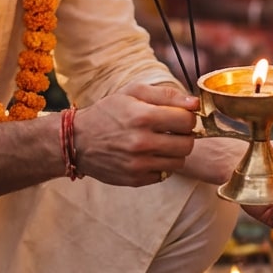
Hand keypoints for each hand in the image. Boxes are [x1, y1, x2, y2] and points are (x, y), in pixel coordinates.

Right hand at [73, 83, 198, 187]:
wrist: (77, 141)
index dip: (187, 117)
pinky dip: (162, 165)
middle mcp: (141, 142)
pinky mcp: (136, 179)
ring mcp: (139, 164)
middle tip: (172, 130)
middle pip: (187, 144)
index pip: (187, 120)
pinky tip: (149, 155)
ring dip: (174, 151)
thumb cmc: (108, 112)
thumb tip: (195, 102)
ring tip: (160, 142)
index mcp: (142, 116)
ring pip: (179, 161)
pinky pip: (165, 174)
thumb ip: (167, 95)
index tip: (179, 116)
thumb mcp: (132, 92)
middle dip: (184, 135)